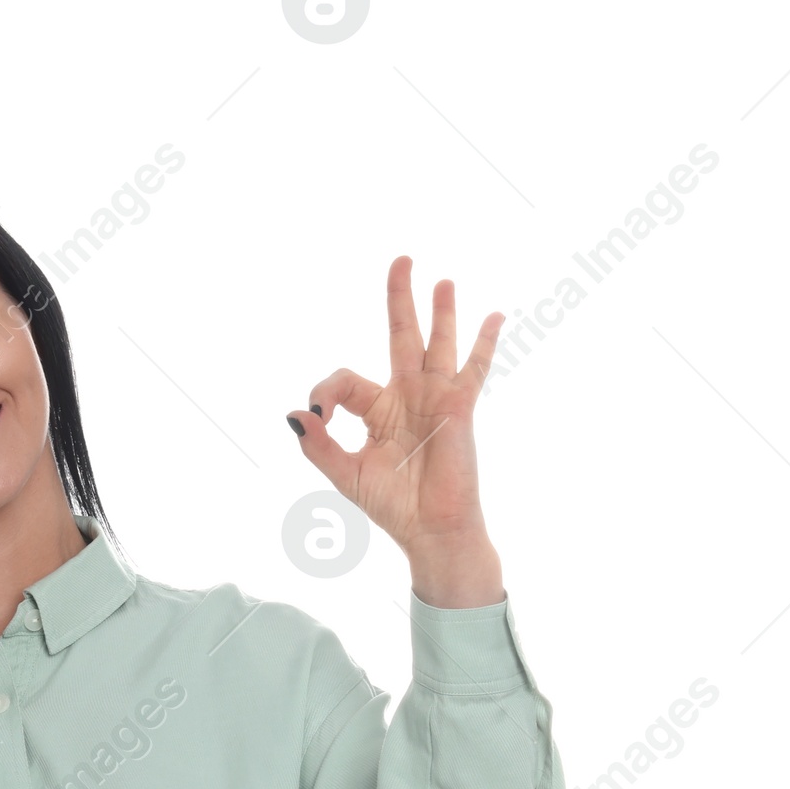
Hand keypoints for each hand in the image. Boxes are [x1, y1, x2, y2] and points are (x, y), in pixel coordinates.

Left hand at [286, 256, 505, 607]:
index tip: (318, 417)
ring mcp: (435, 399)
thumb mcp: (344, 474)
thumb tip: (294, 413)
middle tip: (401, 258)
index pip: (344, 381)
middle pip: (400, 337)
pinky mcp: (459, 409)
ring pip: (437, 344)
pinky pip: (474, 369)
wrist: (430, 529)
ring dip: (441, 312)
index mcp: (376, 411)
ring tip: (443, 280)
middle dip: (399, 299)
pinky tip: (494, 316)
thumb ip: (318, 444)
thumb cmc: (391, 506)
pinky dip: (484, 343)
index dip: (324, 392)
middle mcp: (406, 397)